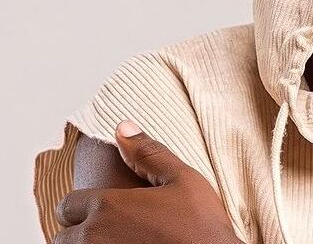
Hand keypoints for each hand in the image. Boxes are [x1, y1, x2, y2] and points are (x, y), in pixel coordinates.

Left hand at [54, 121, 242, 243]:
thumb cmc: (200, 226)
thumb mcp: (182, 179)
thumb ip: (148, 153)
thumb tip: (123, 128)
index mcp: (107, 207)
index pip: (67, 205)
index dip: (83, 204)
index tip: (103, 207)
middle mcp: (94, 237)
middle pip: (63, 235)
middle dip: (80, 229)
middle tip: (110, 226)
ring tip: (115, 239)